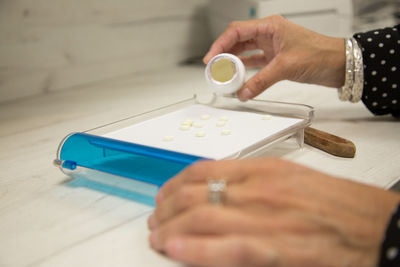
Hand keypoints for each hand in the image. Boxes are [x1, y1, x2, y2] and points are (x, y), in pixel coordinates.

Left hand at [148, 158, 399, 266]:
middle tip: (156, 218)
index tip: (166, 193)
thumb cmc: (335, 202)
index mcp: (263, 170)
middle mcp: (258, 190)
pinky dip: (195, 249)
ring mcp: (264, 219)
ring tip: (158, 236)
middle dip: (167, 207)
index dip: (176, 182)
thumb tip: (220, 190)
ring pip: (201, 217)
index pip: (203, 169)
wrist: (372, 226)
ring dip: (171, 227)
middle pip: (195, 193)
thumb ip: (253, 182)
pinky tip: (174, 249)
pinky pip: (225, 247)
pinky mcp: (273, 249)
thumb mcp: (290, 177)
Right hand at [203, 15, 345, 100]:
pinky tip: (239, 78)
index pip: (237, 31)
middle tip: (214, 68)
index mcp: (270, 26)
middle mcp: (269, 34)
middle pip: (238, 40)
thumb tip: (243, 93)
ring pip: (245, 52)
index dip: (220, 44)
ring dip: (233, 62)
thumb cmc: (320, 54)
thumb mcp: (286, 67)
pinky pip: (255, 63)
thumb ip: (261, 81)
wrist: (339, 64)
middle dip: (224, 54)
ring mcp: (272, 46)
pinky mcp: (276, 58)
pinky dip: (246, 71)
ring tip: (223, 74)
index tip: (211, 58)